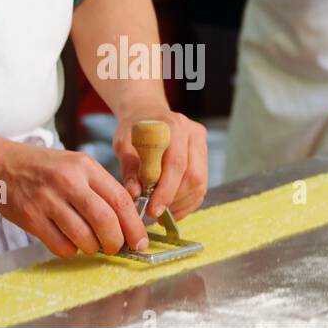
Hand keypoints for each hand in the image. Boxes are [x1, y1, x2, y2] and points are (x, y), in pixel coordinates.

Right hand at [0, 140, 147, 257]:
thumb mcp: (74, 165)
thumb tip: (125, 219)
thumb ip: (99, 187)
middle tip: (115, 247)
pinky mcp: (31, 216)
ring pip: (84, 236)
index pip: (120, 199)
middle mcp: (68, 181)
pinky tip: (68, 243)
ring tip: (90, 244)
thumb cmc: (42, 167)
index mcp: (84, 166)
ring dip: (92, 248)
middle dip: (116, 241)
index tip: (140, 240)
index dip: (134, 225)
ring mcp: (48, 199)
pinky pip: (60, 245)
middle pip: (105, 220)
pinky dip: (70, 250)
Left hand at [114, 105, 208, 221]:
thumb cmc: (133, 128)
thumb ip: (130, 168)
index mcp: (174, 126)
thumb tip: (135, 195)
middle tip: (155, 214)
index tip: (153, 210)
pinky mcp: (204, 157)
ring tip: (161, 214)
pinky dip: (187, 203)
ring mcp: (201, 145)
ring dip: (181, 204)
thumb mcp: (124, 144)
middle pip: (193, 176)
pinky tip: (171, 210)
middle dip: (174, 200)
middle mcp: (193, 133)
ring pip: (199, 184)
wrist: (146, 113)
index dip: (166, 191)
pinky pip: (201, 187)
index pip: (176, 164)